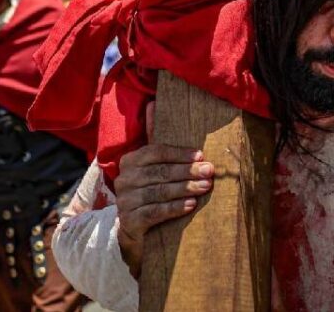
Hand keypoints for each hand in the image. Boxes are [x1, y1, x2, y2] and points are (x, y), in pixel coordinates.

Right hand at [114, 102, 214, 275]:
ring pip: (159, 192)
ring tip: (206, 187)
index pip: (155, 152)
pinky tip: (191, 205)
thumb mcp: (152, 164)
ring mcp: (124, 201)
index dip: (179, 154)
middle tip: (211, 172)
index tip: (201, 156)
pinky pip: (154, 212)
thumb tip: (153, 103)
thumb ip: (154, 137)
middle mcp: (123, 179)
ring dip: (185, 188)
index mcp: (129, 161)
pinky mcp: (129, 221)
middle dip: (188, 172)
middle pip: (160, 172)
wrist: (133, 230)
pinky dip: (174, 208)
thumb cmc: (149, 191)